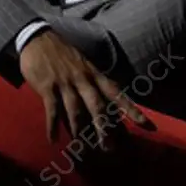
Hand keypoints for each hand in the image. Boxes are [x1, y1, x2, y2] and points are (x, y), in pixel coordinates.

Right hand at [18, 29, 151, 149]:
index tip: (147, 125)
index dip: (132, 110)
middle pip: (97, 106)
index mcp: (94, 74)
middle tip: (109, 148)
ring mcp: (65, 83)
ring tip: (82, 148)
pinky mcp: (47, 86)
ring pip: (75, 110)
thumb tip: (107, 106)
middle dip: (104, 127)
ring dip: (79, 131)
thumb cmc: (62, 54)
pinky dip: (52, 126)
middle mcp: (83, 79)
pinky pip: (52, 109)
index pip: (117, 94)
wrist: (37, 37)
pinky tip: (53, 139)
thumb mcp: (83, 64)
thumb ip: (94, 83)